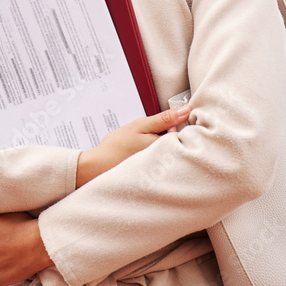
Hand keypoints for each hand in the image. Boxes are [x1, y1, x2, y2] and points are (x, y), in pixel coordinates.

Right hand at [76, 105, 190, 186]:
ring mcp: (162, 170)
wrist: (99, 166)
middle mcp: (169, 163)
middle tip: (148, 136)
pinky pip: (163, 161)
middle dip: (169, 136)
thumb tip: (186, 110)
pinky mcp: (155, 175)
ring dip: (162, 145)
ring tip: (143, 146)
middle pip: (179, 144)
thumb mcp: (141, 126)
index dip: (174, 124)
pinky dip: (156, 155)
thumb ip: (165, 118)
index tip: (160, 124)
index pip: (185, 134)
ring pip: (170, 151)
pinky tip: (142, 154)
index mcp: (169, 149)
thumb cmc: (118, 146)